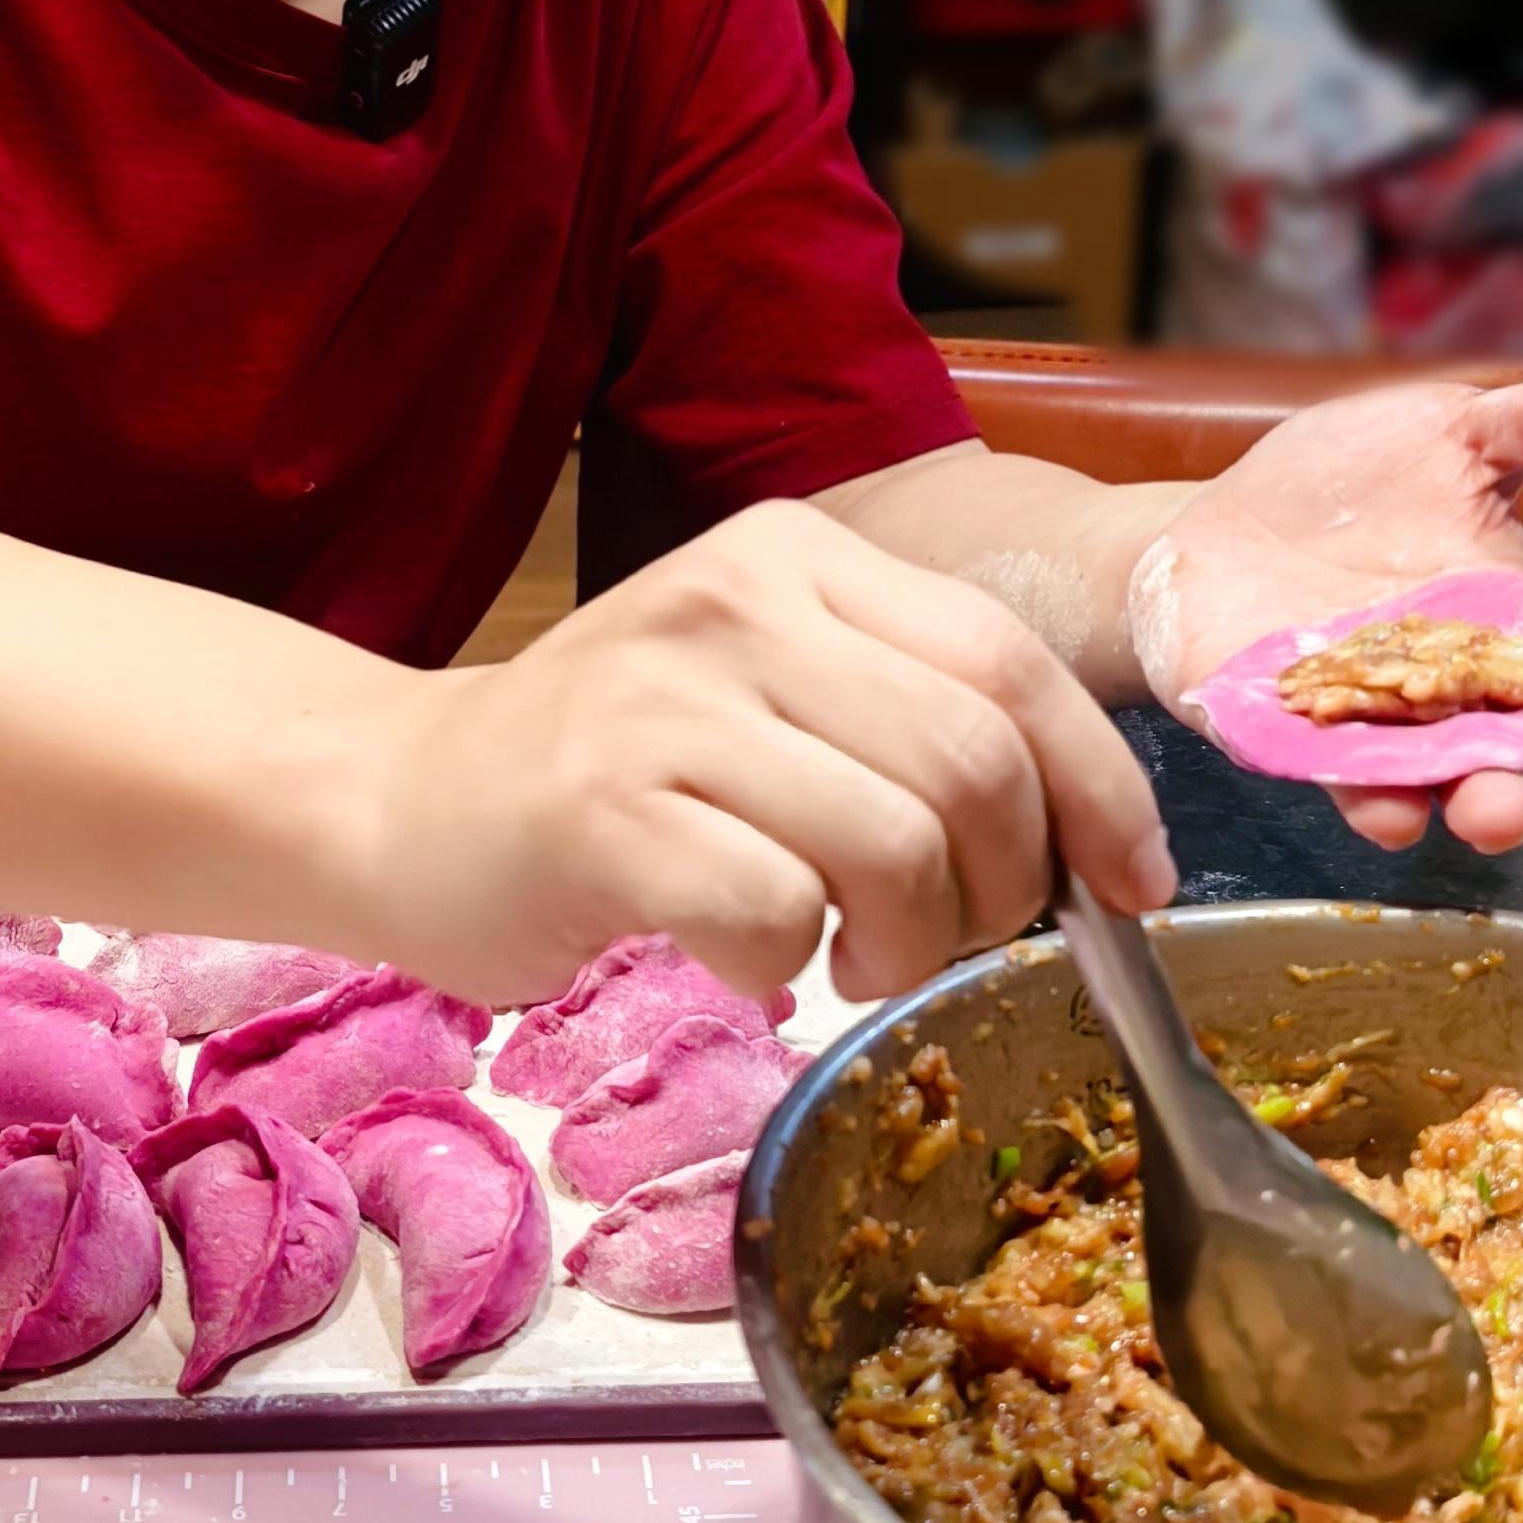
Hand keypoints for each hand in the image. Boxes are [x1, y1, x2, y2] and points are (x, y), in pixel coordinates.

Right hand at [358, 497, 1176, 1010]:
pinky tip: (745, 954)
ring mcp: (663, 701)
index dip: (1101, 789)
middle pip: (973, 760)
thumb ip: (910, 723)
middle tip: (950, 942)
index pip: (1012, 660)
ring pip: (894, 843)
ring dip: (905, 944)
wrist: (392, 798)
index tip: (1129, 887)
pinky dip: (787, 965)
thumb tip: (1090, 846)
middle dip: (1003, 890)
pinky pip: (775, 910)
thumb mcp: (770, 693)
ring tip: (850, 958)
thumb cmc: (611, 775)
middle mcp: (737, 601)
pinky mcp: (600, 810)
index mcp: (800, 557)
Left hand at [1127, 375, 1522, 854]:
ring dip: (1432, 802)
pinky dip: (1345, 783)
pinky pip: (1316, 763)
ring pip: (1409, 779)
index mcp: (1502, 627)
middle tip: (1512, 812)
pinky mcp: (1283, 726)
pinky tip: (1371, 800)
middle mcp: (1440, 690)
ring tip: (1457, 817)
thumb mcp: (1444, 433)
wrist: (1232, 515)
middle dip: (1507, 794)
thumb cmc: (1354, 480)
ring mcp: (1362, 715)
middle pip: (1490, 759)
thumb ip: (1519, 427)